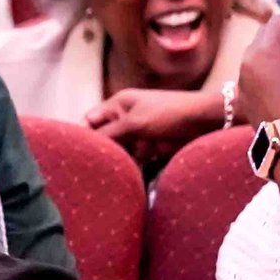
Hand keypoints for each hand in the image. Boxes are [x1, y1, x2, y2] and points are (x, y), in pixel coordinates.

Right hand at [83, 88, 222, 163]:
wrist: (205, 121)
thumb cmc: (169, 113)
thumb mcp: (134, 123)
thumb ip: (108, 134)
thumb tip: (85, 146)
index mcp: (117, 105)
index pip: (89, 120)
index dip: (81, 134)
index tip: (74, 152)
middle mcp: (124, 118)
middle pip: (101, 137)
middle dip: (97, 150)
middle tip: (87, 168)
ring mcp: (136, 132)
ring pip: (116, 149)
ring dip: (112, 159)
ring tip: (103, 173)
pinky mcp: (148, 146)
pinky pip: (131, 157)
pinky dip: (126, 165)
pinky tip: (120, 175)